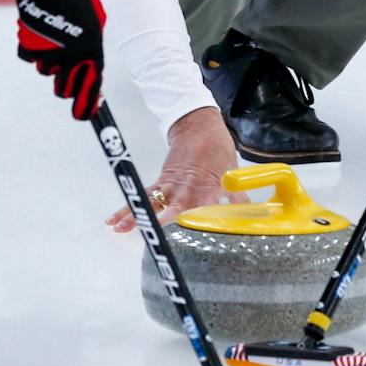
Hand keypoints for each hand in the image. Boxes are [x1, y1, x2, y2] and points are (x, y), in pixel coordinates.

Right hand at [12, 0, 104, 119]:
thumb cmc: (78, 0)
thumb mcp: (94, 26)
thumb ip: (91, 51)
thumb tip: (90, 75)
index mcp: (93, 51)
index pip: (92, 88)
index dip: (86, 105)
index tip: (83, 116)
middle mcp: (72, 57)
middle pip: (63, 90)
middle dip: (63, 84)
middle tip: (62, 68)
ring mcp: (50, 54)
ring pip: (46, 72)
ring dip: (49, 60)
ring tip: (54, 36)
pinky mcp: (30, 47)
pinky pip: (30, 58)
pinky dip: (33, 48)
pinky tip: (40, 32)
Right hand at [106, 109, 242, 232]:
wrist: (200, 127)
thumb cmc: (218, 150)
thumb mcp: (231, 173)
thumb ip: (237, 196)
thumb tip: (249, 212)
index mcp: (208, 191)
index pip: (204, 212)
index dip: (198, 224)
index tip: (191, 238)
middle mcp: (188, 190)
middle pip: (173, 210)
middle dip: (161, 222)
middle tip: (150, 233)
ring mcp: (172, 186)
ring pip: (152, 203)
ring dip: (137, 215)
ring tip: (120, 228)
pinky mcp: (161, 181)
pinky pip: (144, 196)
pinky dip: (129, 207)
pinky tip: (115, 220)